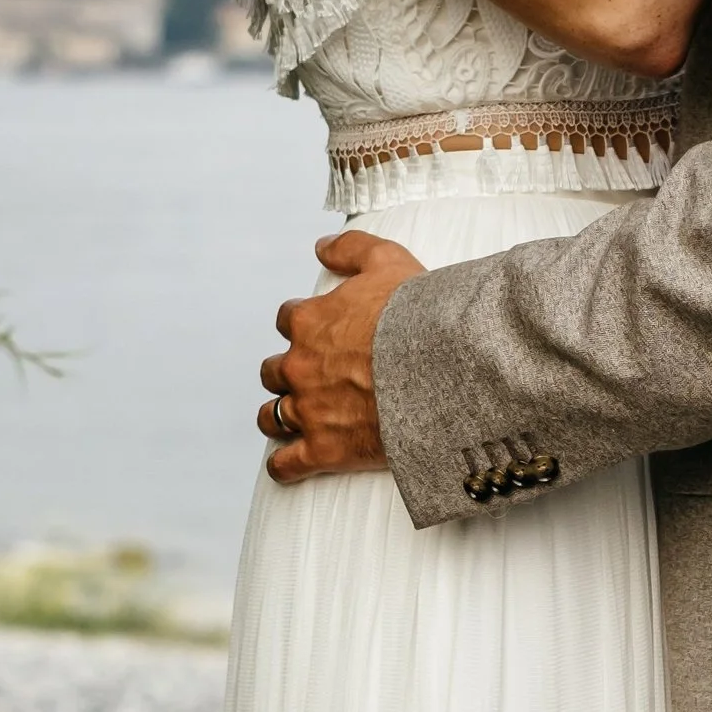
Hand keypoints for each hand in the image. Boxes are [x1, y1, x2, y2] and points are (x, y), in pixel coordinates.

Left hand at [260, 229, 425, 479]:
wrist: (439, 368)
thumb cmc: (417, 315)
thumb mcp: (387, 261)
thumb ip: (351, 248)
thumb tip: (321, 246)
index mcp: (311, 323)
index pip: (289, 321)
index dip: (302, 326)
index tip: (316, 332)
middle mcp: (300, 367)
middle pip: (273, 371)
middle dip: (287, 373)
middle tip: (307, 378)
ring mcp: (309, 410)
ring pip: (272, 416)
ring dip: (278, 416)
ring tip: (288, 421)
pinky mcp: (324, 450)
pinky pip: (287, 463)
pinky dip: (284, 465)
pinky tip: (285, 465)